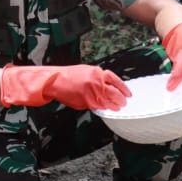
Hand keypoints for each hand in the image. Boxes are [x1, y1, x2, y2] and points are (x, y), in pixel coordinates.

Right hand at [0, 64, 129, 110]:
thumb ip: (97, 78)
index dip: (123, 88)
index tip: (128, 93)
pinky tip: (105, 109)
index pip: (115, 80)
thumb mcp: (85, 71)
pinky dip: (102, 108)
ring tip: (117, 107)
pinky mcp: (85, 102)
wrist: (53, 81)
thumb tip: (107, 87)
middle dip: (121, 98)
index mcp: (97, 72)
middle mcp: (96, 82)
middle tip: (124, 102)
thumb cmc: (67, 76)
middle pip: (114, 92)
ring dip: (113, 105)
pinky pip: (97, 106)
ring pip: (107, 101)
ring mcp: (91, 93)